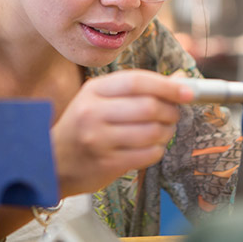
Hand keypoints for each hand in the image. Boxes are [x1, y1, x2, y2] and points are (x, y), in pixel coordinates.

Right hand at [50, 69, 193, 196]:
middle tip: (174, 114)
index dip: (167, 86)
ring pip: (152, 132)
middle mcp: (93, 112)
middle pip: (148, 107)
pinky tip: (151, 146)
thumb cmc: (83, 126)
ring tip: (163, 131)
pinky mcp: (106, 163)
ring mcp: (98, 139)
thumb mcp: (103, 99)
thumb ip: (139, 88)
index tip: (189, 91)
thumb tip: (180, 79)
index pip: (137, 81)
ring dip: (167, 132)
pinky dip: (157, 150)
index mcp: (94, 90)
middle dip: (171, 111)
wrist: (53, 161)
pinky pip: (147, 154)